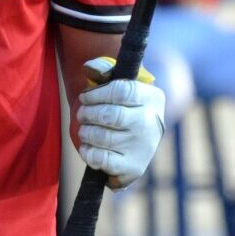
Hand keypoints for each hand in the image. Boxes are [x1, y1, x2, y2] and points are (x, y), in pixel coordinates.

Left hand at [76, 56, 164, 189]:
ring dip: (86, 132)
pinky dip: (88, 153)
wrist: (134, 140)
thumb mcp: (118, 82)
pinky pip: (102, 160)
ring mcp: (143, 147)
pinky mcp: (133, 168)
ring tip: (85, 130)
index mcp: (152, 97)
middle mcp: (152, 122)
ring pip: (104, 137)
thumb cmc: (122, 105)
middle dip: (88, 114)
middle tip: (82, 114)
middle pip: (111, 115)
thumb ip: (103, 68)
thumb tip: (89, 68)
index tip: (85, 97)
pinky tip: (88, 147)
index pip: (122, 90)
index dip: (96, 93)